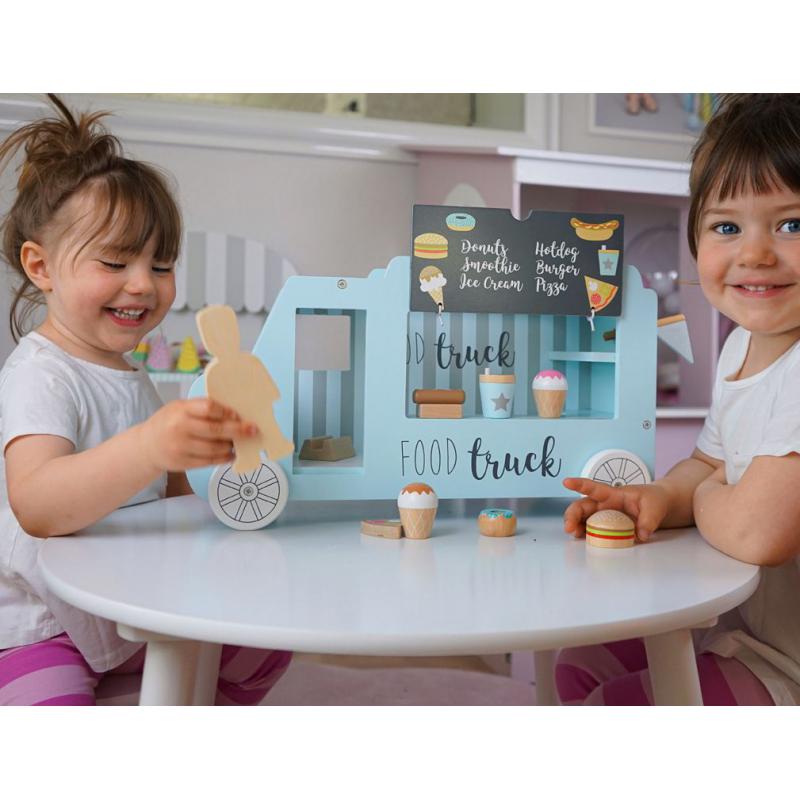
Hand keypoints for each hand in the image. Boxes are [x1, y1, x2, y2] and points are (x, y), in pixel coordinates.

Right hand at [137, 398, 258, 472]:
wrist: (146, 446)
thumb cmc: (168, 422)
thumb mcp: (179, 408)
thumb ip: (201, 408)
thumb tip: (232, 412)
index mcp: (181, 410)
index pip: (209, 408)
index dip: (226, 412)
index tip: (238, 414)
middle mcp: (180, 429)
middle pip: (215, 430)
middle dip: (238, 430)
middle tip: (253, 430)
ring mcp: (181, 448)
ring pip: (215, 449)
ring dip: (231, 446)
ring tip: (239, 442)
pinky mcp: (183, 463)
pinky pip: (209, 461)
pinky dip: (224, 458)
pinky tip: (231, 454)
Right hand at [562, 477, 671, 541]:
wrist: (658, 506)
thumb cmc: (654, 500)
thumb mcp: (655, 506)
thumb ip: (649, 520)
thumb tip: (641, 534)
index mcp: (613, 495)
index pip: (595, 488)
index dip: (580, 485)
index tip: (566, 482)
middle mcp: (603, 505)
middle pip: (581, 506)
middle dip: (571, 515)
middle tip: (569, 527)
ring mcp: (603, 517)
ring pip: (582, 520)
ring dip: (575, 527)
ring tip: (575, 534)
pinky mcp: (605, 528)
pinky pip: (591, 531)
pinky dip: (585, 536)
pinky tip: (583, 540)